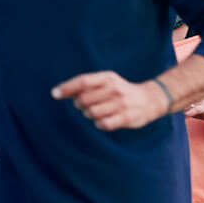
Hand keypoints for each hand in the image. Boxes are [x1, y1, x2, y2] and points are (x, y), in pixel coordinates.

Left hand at [53, 71, 167, 130]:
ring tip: (97, 112)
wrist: (149, 99)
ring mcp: (121, 103)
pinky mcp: (127, 117)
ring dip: (89, 115)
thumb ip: (84, 86)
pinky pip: (102, 124)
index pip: (83, 81)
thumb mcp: (105, 82)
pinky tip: (103, 120)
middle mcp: (114, 89)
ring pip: (91, 113)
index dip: (67, 87)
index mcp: (108, 78)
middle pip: (83, 100)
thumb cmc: (119, 91)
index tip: (54, 93)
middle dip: (80, 105)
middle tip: (86, 105)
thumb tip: (58, 91)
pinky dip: (99, 124)